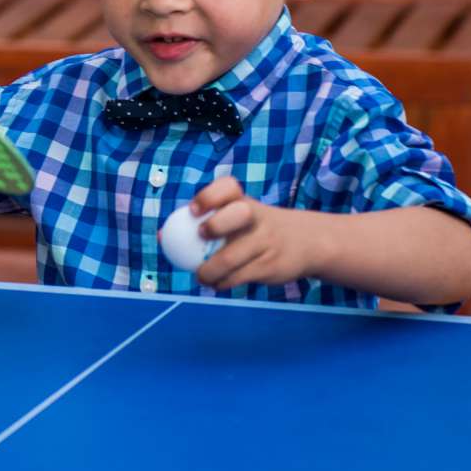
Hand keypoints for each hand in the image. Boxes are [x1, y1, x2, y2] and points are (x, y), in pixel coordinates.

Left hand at [187, 175, 323, 290]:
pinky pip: (240, 277)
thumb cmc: (258, 229)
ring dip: (210, 271)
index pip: (228, 187)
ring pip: (233, 256)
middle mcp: (256, 216)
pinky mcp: (271, 265)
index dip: (209, 196)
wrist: (308, 242)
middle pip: (238, 213)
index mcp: (244, 200)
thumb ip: (205, 224)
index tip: (193, 211)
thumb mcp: (240, 217)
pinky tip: (218, 283)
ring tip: (202, 276)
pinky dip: (223, 283)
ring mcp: (266, 241)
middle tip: (202, 237)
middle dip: (217, 224)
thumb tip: (162, 236)